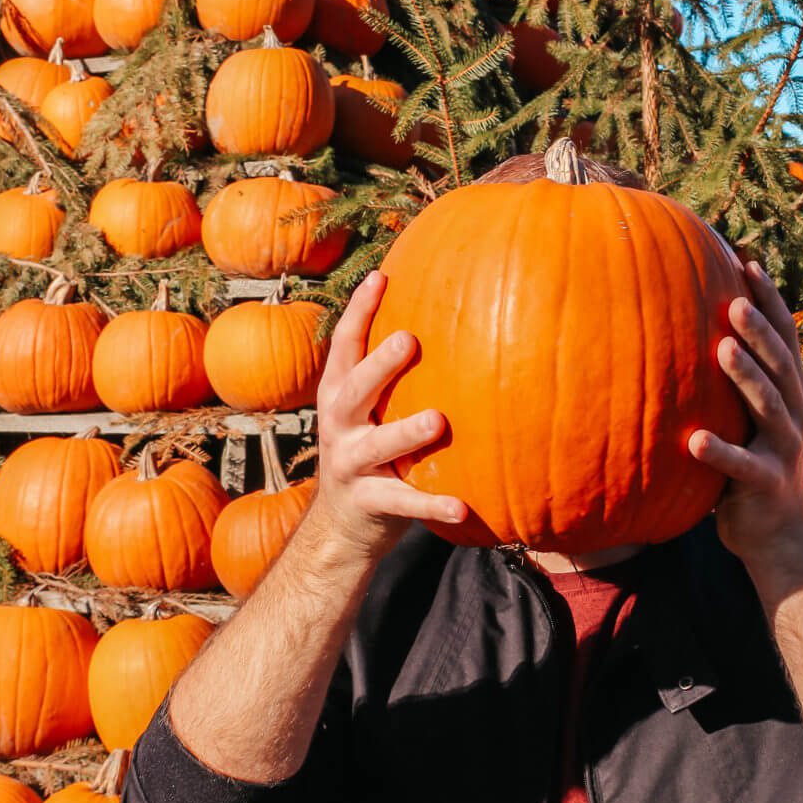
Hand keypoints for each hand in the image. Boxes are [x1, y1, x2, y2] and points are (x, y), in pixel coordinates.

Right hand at [312, 271, 466, 561]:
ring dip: (406, 432)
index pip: (345, 346)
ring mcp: (350, 465)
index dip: (360, 311)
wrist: (339, 526)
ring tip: (438, 420)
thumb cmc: (370, 452)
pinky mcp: (370, 503)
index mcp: (338, 395)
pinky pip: (405, 502)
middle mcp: (339, 425)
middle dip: (380, 364)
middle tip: (408, 339)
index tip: (381, 277)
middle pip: (354, 389)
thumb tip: (451, 316)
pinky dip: (433, 504)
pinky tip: (463, 507)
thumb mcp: (371, 410)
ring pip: (378, 445)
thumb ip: (392, 375)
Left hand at [687, 260, 802, 569]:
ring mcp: (783, 450)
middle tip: (735, 299)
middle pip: (781, 365)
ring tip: (722, 349)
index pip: (784, 339)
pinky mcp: (766, 484)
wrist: (775, 534)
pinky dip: (720, 453)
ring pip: (769, 407)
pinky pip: (742, 467)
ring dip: (747, 377)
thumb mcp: (744, 419)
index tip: (749, 263)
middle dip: (761, 330)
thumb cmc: (748, 466)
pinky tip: (693, 441)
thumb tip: (681, 331)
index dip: (771, 301)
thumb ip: (729, 383)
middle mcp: (793, 415)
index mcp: (789, 394)